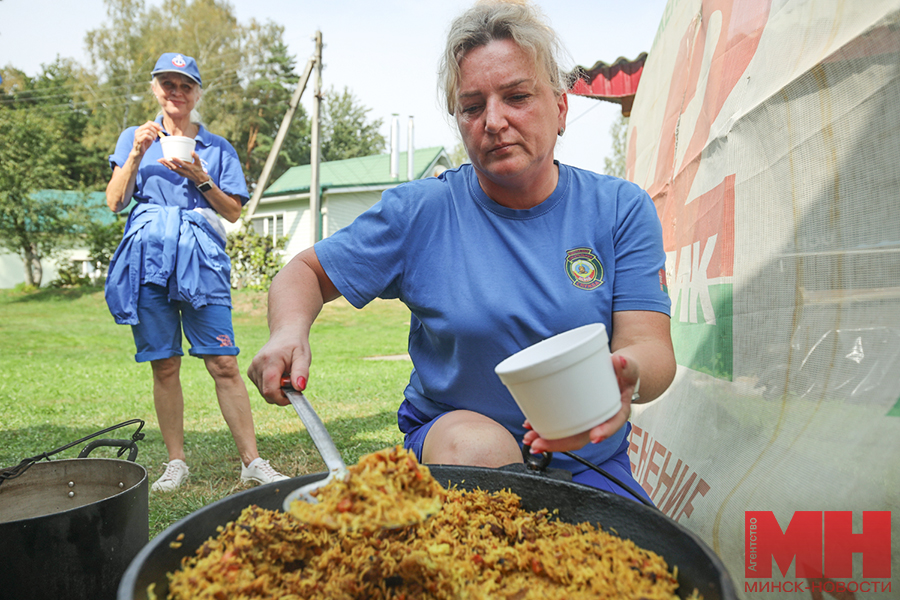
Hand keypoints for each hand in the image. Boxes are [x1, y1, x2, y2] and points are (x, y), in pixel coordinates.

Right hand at [131, 121, 161, 156]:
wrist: (139, 152)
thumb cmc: (145, 144)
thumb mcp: (150, 136)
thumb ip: (154, 132)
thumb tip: (160, 128)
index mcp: (141, 128)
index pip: (149, 123)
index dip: (156, 125)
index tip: (161, 129)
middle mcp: (138, 130)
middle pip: (148, 125)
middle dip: (155, 130)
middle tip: (156, 136)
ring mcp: (137, 135)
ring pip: (147, 131)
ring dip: (153, 134)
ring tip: (154, 138)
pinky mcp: (138, 140)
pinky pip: (146, 136)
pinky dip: (151, 137)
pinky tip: (151, 140)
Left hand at [158, 150, 206, 183]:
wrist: (199, 179)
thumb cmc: (199, 169)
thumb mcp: (199, 163)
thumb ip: (196, 157)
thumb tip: (191, 151)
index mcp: (189, 168)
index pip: (183, 164)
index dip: (177, 161)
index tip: (172, 157)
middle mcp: (184, 171)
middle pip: (174, 167)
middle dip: (167, 163)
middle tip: (162, 158)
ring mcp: (181, 173)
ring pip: (172, 169)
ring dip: (166, 165)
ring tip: (160, 160)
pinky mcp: (180, 174)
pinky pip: (173, 170)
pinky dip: (168, 166)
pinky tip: (164, 163)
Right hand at [247, 329, 311, 406]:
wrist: (285, 333)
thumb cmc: (296, 345)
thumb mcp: (304, 356)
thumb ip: (301, 372)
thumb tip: (299, 388)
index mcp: (269, 361)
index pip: (270, 390)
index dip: (282, 398)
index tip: (295, 393)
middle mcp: (257, 365)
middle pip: (267, 394)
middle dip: (281, 394)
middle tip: (292, 381)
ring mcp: (252, 368)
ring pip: (264, 392)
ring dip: (277, 390)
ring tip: (285, 376)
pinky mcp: (251, 372)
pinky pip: (261, 388)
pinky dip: (271, 386)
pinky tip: (278, 375)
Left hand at [521, 354, 639, 453]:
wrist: (616, 372)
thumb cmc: (623, 372)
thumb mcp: (628, 367)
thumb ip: (626, 366)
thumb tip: (619, 361)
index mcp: (616, 411)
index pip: (611, 424)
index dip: (604, 431)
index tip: (595, 437)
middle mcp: (599, 419)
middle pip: (581, 436)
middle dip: (559, 443)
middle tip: (539, 443)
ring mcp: (585, 419)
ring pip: (567, 434)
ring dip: (547, 440)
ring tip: (530, 438)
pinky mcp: (574, 414)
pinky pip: (561, 425)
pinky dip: (545, 427)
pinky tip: (531, 426)